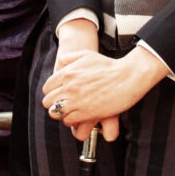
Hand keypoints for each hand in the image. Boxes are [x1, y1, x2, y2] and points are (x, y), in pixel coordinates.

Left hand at [46, 19, 118, 139]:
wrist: (128, 76)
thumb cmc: (110, 65)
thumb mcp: (87, 55)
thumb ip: (69, 58)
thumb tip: (59, 63)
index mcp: (67, 73)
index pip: (46, 88)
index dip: (52, 92)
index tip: (59, 94)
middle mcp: (69, 87)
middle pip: (47, 102)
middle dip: (54, 103)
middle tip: (64, 104)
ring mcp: (76, 101)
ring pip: (56, 113)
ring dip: (62, 113)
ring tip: (71, 110)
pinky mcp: (85, 113)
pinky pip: (68, 121)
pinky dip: (71, 120)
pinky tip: (79, 115)